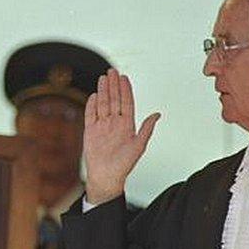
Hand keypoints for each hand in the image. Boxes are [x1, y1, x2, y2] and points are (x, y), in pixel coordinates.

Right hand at [83, 69, 159, 204]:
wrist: (106, 177)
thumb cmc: (123, 165)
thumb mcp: (139, 146)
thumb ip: (146, 129)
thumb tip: (157, 114)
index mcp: (127, 125)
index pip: (126, 103)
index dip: (125, 90)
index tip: (124, 77)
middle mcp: (115, 123)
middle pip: (114, 100)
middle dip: (113, 85)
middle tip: (112, 71)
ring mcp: (102, 126)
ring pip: (103, 104)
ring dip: (103, 91)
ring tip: (103, 78)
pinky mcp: (91, 131)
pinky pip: (91, 115)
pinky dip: (91, 105)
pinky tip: (94, 95)